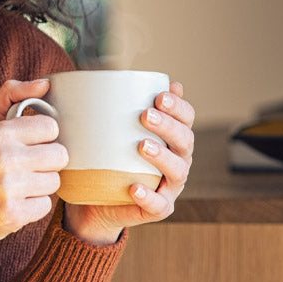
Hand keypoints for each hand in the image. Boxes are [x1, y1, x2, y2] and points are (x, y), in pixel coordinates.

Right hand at [0, 79, 67, 281]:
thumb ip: (10, 96)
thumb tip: (45, 83)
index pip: (50, 127)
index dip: (41, 138)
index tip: (26, 146)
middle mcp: (2, 158)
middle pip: (59, 155)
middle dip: (45, 163)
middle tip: (23, 169)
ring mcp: (8, 188)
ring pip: (54, 182)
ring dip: (39, 186)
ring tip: (16, 187)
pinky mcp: (13, 215)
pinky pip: (45, 206)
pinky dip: (32, 208)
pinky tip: (12, 204)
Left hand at [63, 82, 195, 244]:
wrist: (96, 202)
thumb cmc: (106, 159)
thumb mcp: (109, 132)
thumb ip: (115, 107)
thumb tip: (107, 72)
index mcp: (171, 139)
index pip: (186, 119)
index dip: (179, 107)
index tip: (159, 95)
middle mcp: (177, 160)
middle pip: (185, 141)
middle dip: (168, 126)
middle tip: (145, 115)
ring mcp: (169, 187)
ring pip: (178, 171)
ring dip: (162, 157)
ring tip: (142, 146)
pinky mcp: (157, 208)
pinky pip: (158, 205)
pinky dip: (148, 196)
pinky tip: (135, 187)